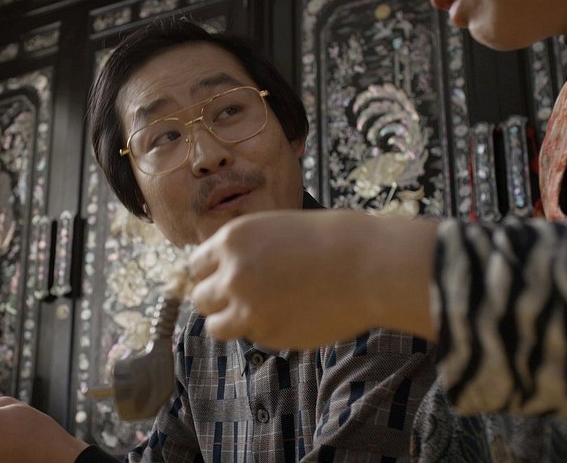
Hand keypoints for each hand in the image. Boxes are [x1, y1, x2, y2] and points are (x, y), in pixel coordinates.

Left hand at [188, 209, 437, 348]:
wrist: (368, 266)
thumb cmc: (332, 241)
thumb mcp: (276, 229)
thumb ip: (245, 251)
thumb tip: (223, 271)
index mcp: (233, 239)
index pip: (198, 265)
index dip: (214, 273)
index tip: (229, 279)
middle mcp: (232, 273)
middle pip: (200, 298)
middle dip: (219, 300)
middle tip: (245, 299)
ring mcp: (247, 306)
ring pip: (214, 325)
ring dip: (231, 322)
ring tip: (257, 314)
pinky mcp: (266, 333)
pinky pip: (248, 338)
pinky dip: (261, 332)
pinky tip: (288, 317)